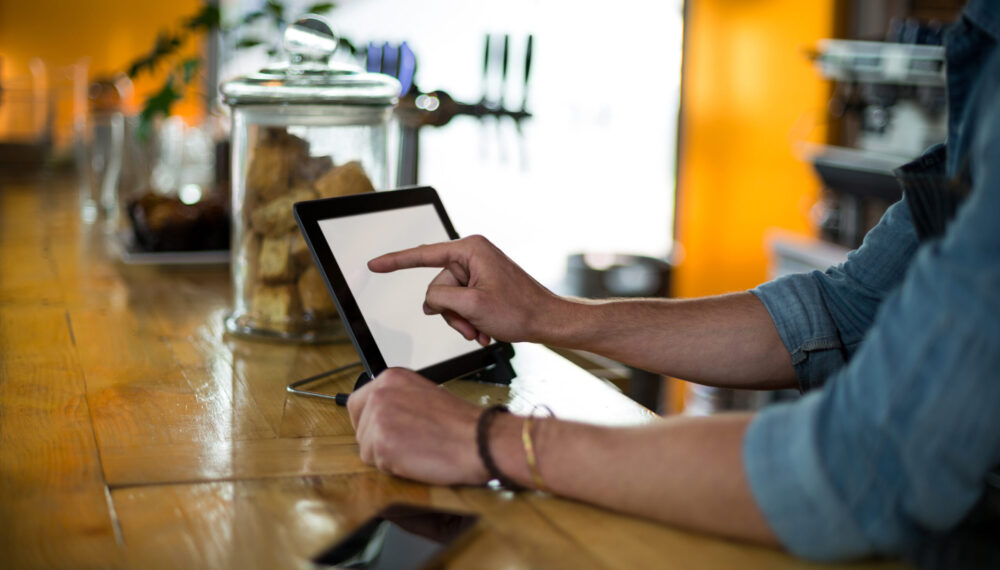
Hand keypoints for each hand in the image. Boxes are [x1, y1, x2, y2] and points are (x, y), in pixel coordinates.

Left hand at [347, 368, 488, 485]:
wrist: (480, 440)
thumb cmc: (460, 424)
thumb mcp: (424, 395)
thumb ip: (397, 400)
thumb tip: (378, 416)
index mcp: (391, 378)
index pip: (357, 403)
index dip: (370, 423)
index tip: (387, 431)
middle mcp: (380, 393)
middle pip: (360, 428)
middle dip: (379, 441)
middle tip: (409, 443)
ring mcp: (378, 418)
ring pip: (366, 449)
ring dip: (387, 456)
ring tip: (417, 449)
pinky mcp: (381, 443)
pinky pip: (375, 465)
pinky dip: (394, 468)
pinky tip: (416, 458)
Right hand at [368, 235, 563, 344]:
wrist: (548, 321)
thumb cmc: (520, 311)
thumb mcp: (472, 305)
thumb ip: (441, 298)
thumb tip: (429, 302)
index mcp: (470, 250)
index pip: (423, 255)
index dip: (395, 262)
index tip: (374, 265)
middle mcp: (472, 255)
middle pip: (437, 286)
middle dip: (450, 313)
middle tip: (471, 328)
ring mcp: (478, 270)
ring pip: (448, 300)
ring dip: (460, 321)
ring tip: (480, 332)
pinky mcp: (482, 283)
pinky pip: (461, 304)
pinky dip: (469, 320)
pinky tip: (485, 330)